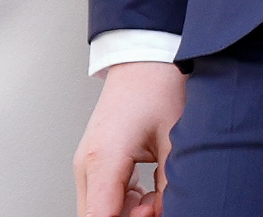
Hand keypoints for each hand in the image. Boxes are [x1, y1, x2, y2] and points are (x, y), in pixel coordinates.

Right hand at [75, 59, 183, 216]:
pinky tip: (149, 194)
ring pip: (101, 212)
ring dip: (129, 214)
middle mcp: (87, 166)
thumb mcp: (174, 140)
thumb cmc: (157, 89)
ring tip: (157, 197)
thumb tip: (169, 212)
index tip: (151, 215)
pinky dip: (126, 205)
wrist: (144, 61)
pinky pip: (104, 201)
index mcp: (103, 158)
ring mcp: (88, 166)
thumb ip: (170, 186)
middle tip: (158, 206)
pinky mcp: (95, 166)